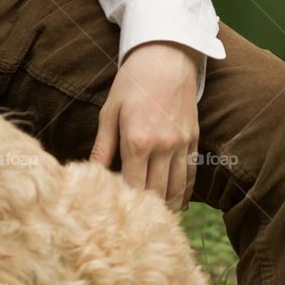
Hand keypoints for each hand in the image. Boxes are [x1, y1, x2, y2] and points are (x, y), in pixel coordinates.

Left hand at [90, 41, 200, 212]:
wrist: (167, 55)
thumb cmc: (132, 82)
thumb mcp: (110, 112)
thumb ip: (102, 148)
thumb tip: (91, 177)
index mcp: (138, 141)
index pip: (133, 188)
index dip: (126, 207)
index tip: (116, 219)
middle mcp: (163, 146)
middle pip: (157, 193)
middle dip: (146, 213)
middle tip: (134, 229)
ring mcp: (182, 143)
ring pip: (177, 188)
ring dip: (167, 208)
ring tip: (156, 223)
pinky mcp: (194, 137)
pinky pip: (191, 173)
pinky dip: (185, 192)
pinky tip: (177, 204)